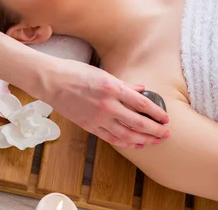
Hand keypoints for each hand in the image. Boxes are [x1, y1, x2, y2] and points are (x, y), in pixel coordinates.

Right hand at [46, 59, 169, 148]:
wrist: (51, 81)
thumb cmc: (75, 72)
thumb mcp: (103, 73)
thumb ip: (124, 84)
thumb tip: (141, 89)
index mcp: (112, 88)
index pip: (142, 104)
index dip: (156, 113)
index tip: (166, 118)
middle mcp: (108, 105)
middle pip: (138, 122)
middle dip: (155, 130)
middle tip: (166, 134)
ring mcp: (98, 118)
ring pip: (127, 135)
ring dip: (143, 139)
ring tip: (154, 141)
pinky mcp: (89, 126)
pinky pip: (112, 138)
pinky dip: (126, 143)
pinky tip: (135, 144)